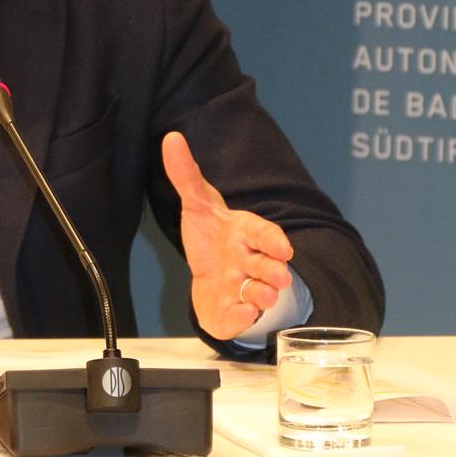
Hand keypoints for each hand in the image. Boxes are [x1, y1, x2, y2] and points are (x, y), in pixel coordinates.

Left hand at [162, 132, 293, 340]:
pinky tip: (241, 313)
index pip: (263, 234)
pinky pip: (238, 317)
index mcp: (244, 233)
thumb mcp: (197, 202)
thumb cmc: (211, 237)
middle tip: (279, 275)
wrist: (209, 276)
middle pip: (267, 267)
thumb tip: (172, 138)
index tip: (284, 248)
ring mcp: (243, 288)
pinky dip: (240, 318)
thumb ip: (186, 174)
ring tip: (265, 295)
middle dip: (274, 271)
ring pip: (259, 294)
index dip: (273, 241)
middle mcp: (249, 262)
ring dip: (263, 295)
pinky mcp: (233, 311)